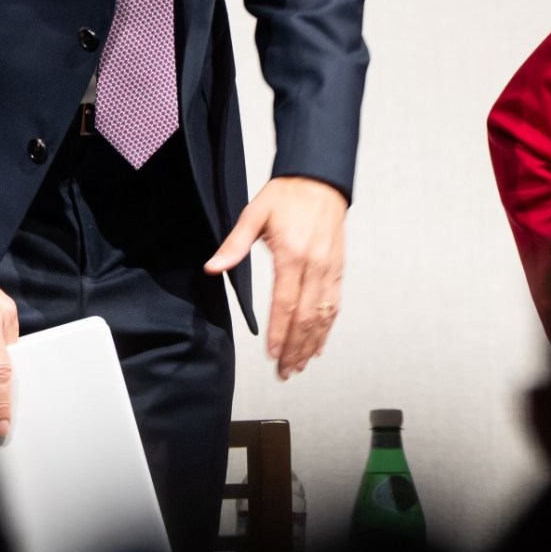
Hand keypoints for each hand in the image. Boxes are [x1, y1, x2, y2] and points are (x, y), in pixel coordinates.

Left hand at [211, 176, 347, 378]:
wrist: (320, 180)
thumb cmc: (287, 196)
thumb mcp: (254, 214)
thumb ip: (234, 244)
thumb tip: (213, 267)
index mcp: (293, 256)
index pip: (285, 304)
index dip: (279, 333)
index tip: (272, 353)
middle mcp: (315, 267)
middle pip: (306, 318)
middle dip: (295, 348)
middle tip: (284, 371)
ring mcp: (330, 270)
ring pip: (323, 317)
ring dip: (311, 344)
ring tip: (298, 366)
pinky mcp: (338, 270)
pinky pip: (334, 306)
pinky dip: (327, 329)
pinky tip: (318, 344)